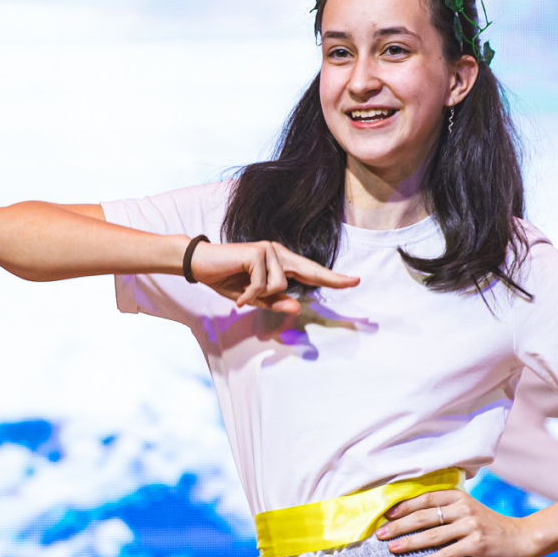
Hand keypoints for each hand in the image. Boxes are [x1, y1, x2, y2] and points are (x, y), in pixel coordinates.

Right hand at [189, 240, 357, 313]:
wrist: (201, 265)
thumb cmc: (227, 279)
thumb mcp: (253, 298)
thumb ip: (274, 302)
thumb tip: (298, 306)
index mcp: (279, 262)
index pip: (310, 271)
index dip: (332, 277)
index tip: (354, 281)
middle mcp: (278, 253)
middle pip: (310, 270)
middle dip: (332, 278)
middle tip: (356, 282)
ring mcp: (269, 250)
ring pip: (280, 285)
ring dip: (259, 295)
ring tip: (243, 290)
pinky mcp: (257, 253)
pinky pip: (262, 285)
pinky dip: (248, 295)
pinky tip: (238, 294)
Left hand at [375, 489, 538, 556]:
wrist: (523, 538)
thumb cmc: (491, 526)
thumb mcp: (470, 510)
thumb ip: (448, 509)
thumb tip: (415, 515)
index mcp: (460, 497)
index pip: (425, 498)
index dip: (404, 506)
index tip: (386, 515)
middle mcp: (464, 508)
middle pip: (424, 516)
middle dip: (399, 526)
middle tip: (380, 535)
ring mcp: (471, 526)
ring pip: (432, 535)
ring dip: (409, 543)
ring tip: (392, 549)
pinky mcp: (478, 544)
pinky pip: (448, 553)